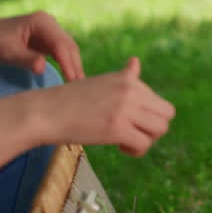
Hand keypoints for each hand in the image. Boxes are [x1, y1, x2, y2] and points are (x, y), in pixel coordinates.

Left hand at [0, 11, 83, 79]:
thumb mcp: (8, 52)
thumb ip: (26, 59)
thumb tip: (43, 69)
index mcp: (42, 22)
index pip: (60, 43)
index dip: (67, 62)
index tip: (72, 79)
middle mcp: (50, 23)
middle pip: (68, 45)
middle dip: (75, 64)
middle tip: (80, 84)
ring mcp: (50, 30)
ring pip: (67, 48)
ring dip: (73, 64)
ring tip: (79, 82)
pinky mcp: (47, 39)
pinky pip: (61, 51)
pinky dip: (66, 62)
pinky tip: (71, 74)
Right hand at [32, 57, 174, 155]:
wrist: (44, 112)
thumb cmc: (70, 99)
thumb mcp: (101, 82)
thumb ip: (124, 77)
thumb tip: (136, 61)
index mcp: (129, 79)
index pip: (160, 102)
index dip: (148, 117)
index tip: (129, 122)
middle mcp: (131, 90)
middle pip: (168, 114)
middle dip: (154, 128)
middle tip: (134, 134)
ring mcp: (125, 109)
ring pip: (160, 129)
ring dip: (147, 140)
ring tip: (126, 141)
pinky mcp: (117, 128)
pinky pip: (144, 144)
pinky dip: (136, 151)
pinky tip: (120, 147)